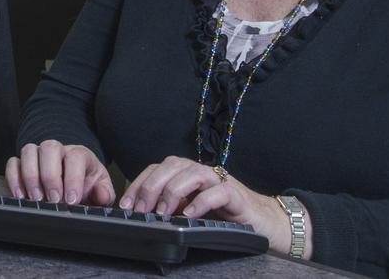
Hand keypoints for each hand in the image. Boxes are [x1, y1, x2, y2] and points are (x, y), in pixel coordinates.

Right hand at [5, 141, 114, 206]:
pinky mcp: (23, 164)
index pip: (75, 157)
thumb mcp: (100, 191)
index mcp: (80, 154)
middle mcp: (58, 150)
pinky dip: (14, 178)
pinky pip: (13, 162)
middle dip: (50, 176)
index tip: (72, 200)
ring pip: (29, 151)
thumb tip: (102, 194)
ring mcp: (38, 155)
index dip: (73, 178)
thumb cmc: (87, 186)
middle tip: (54, 200)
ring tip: (36, 199)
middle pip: (50, 147)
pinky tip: (20, 195)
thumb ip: (104, 193)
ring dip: (30, 176)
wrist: (74, 186)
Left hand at [120, 157, 309, 257]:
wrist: (262, 222)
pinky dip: (201, 201)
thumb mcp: (189, 211)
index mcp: (186, 174)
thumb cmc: (223, 216)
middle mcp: (200, 172)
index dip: (139, 184)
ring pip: (192, 173)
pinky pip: (217, 192)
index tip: (126, 205)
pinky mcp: (236, 195)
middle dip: (151, 187)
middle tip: (141, 210)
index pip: (156, 169)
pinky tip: (190, 214)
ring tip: (163, 212)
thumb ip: (169, 207)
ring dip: (173, 191)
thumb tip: (140, 214)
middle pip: (171, 166)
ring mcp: (218, 181)